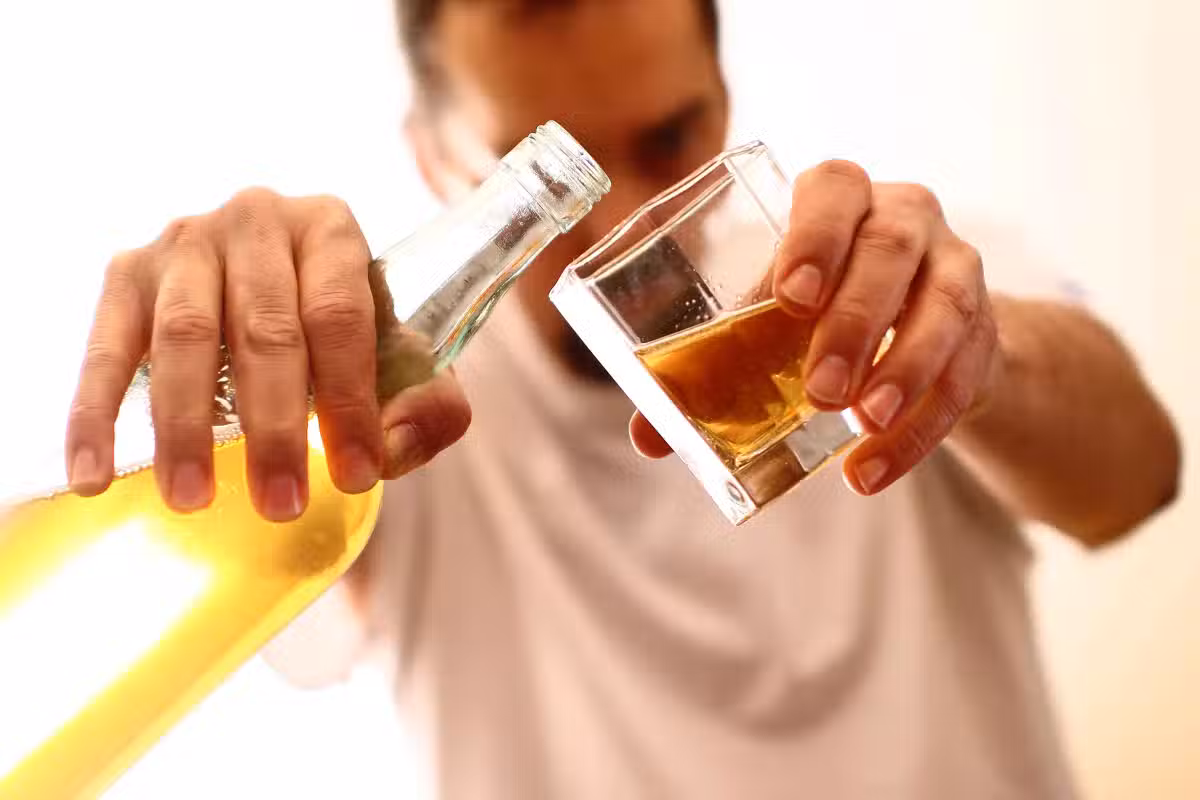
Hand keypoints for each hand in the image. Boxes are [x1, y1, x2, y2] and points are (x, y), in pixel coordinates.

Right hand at [66, 188, 470, 520]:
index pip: (340, 316)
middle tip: (280, 505)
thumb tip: (392, 451)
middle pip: (264, 328)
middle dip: (274, 426)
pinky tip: (92, 478)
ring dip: (185, 425)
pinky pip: (104, 350)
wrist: (276, 274)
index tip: (355, 475)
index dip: (350, 399)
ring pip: (184, 336)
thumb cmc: (341, 324)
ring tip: (192, 502)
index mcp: (330, 228)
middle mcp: (256, 220)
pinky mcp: (126, 274)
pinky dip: (93, 415)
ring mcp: (184, 242)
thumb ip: (427, 404)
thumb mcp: (400, 354)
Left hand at [631, 160, 1000, 494]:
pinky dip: (921, 427)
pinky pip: (966, 374)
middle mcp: (905, 217)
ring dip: (903, 370)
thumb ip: (715, 367)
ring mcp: (955, 266)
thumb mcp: (773, 320)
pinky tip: (876, 466)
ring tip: (861, 423)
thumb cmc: (822, 309)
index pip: (834, 189)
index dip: (815, 236)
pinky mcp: (987, 328)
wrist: (923, 330)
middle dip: (855, 322)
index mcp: (839, 198)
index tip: (790, 298)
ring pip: (945, 306)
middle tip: (820, 389)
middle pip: (890, 250)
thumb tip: (646, 437)